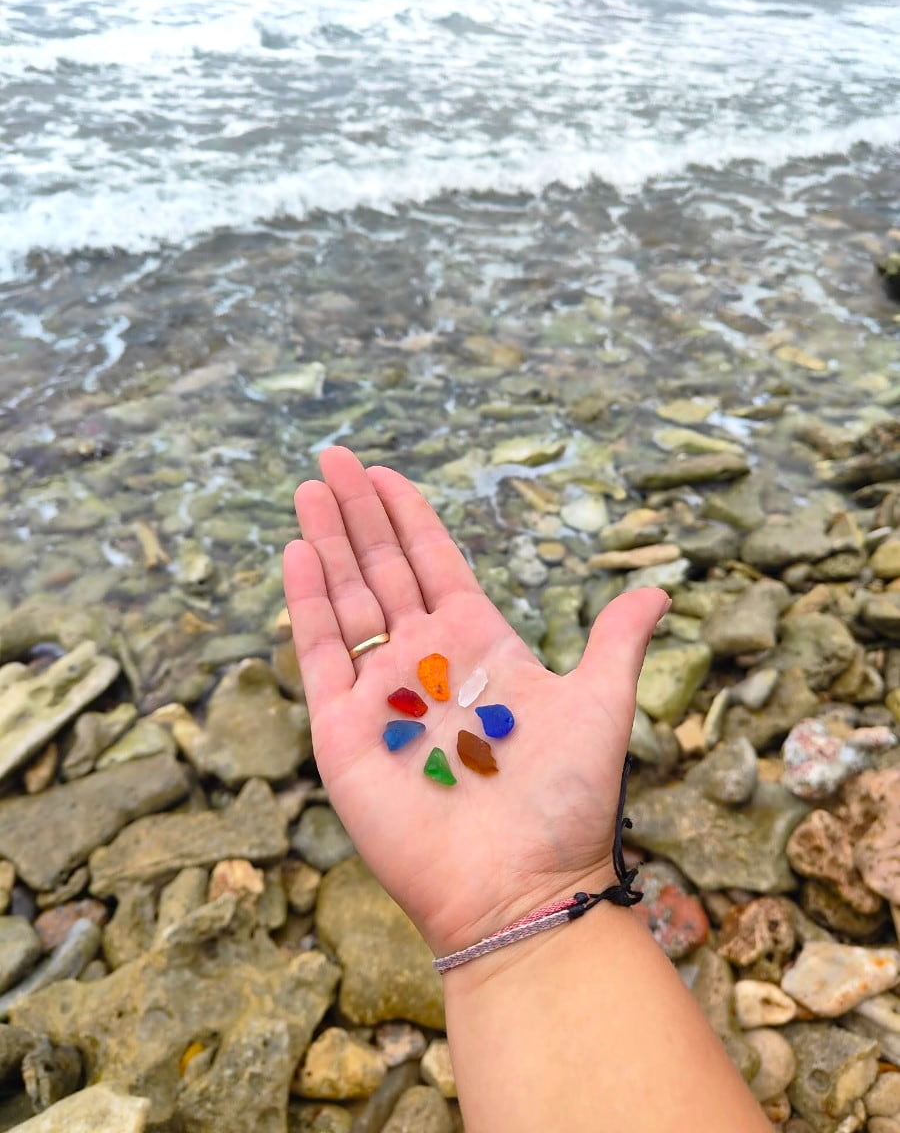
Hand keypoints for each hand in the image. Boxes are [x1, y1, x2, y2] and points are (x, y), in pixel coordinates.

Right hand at [283, 447, 668, 956]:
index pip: (435, 562)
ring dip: (326, 542)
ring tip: (309, 487)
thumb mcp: (600, 704)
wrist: (520, 886)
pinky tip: (297, 551)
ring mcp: (381, 693)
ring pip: (346, 600)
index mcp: (479, 644)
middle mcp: (425, 660)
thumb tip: (659, 589)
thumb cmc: (564, 800)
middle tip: (333, 457)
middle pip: (383, 568)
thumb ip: (616, 640)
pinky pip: (320, 655)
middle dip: (359, 513)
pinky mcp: (343, 730)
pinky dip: (307, 602)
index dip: (410, 517)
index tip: (386, 471)